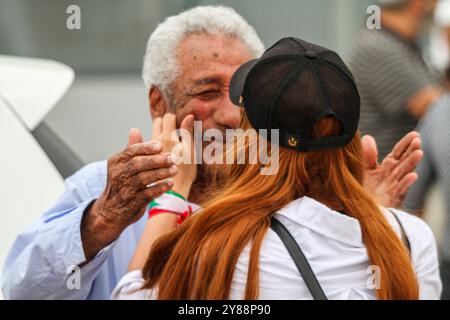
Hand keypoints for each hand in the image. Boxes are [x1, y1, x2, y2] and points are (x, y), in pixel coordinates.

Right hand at [81, 128, 176, 260]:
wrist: (111, 211)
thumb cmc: (121, 183)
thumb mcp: (122, 165)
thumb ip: (131, 148)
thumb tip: (135, 129)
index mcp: (116, 162)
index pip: (131, 151)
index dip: (146, 148)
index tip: (161, 146)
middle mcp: (118, 174)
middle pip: (138, 164)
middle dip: (157, 160)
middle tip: (173, 158)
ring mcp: (125, 189)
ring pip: (144, 178)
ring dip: (161, 173)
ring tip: (174, 169)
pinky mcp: (133, 202)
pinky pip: (148, 193)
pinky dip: (160, 188)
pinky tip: (170, 184)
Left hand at [152, 113, 196, 198]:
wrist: (173, 191)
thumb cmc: (186, 172)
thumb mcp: (191, 151)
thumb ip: (188, 132)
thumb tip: (188, 115)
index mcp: (168, 137)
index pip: (168, 117)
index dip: (175, 120)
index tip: (179, 128)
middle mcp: (156, 140)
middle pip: (158, 122)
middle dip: (165, 124)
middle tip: (173, 134)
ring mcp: (150, 148)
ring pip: (152, 132)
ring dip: (159, 133)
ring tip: (167, 143)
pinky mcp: (146, 157)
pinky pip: (148, 144)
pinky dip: (154, 144)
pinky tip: (160, 152)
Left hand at [362, 132, 422, 207]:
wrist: (360, 207)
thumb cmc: (366, 188)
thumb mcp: (365, 169)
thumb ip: (368, 155)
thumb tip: (367, 137)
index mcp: (388, 166)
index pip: (399, 152)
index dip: (406, 143)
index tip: (414, 135)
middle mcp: (394, 174)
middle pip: (404, 160)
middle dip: (412, 151)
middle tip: (418, 141)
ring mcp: (394, 186)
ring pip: (405, 173)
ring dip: (412, 163)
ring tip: (419, 153)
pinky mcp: (392, 198)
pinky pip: (400, 190)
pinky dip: (406, 183)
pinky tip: (413, 175)